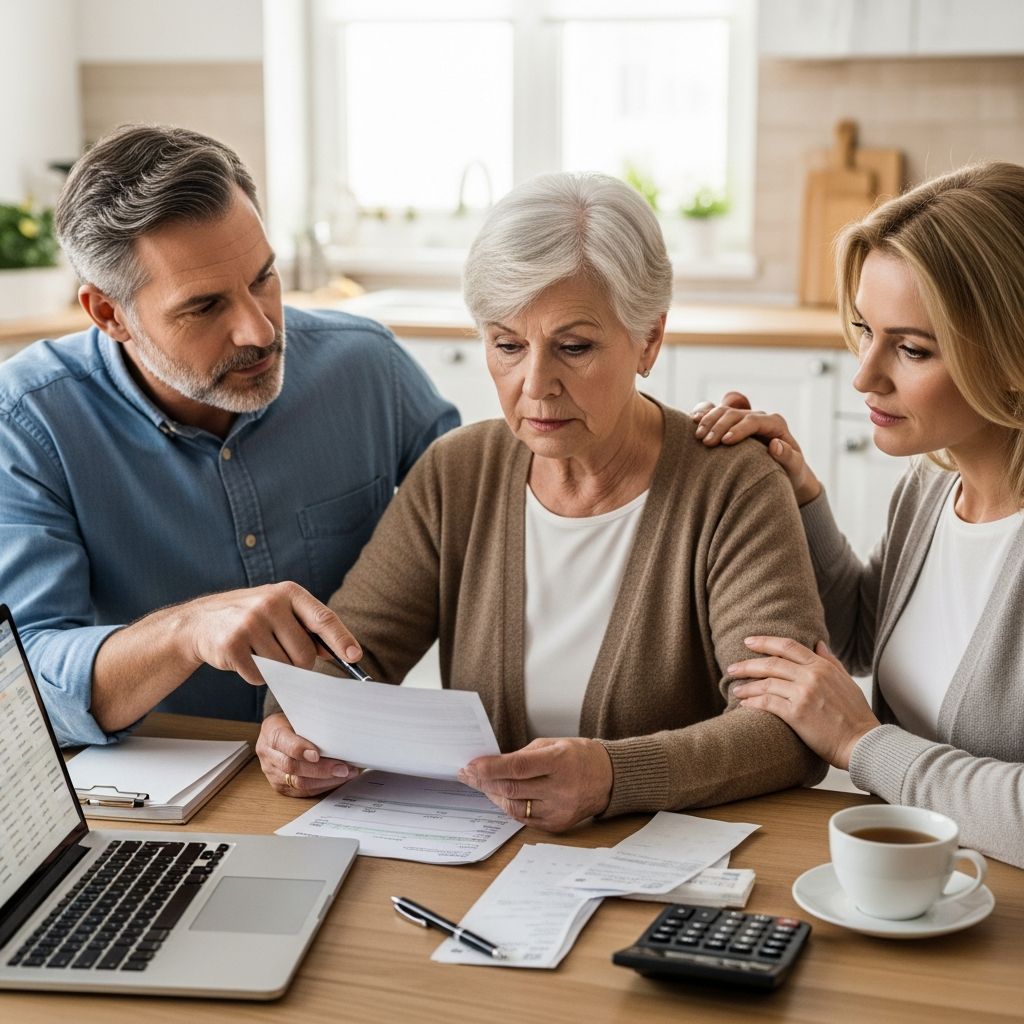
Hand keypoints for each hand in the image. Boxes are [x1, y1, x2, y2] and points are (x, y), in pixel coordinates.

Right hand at [180, 581, 362, 684]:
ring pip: (283, 668)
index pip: (323, 618)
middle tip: (282, 654)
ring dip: (275, 669)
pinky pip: (260, 676)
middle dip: (299, 663)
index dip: (341, 639)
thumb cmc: (250, 617)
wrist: (200, 621)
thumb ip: (309, 626)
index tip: (355, 656)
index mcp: (288, 592)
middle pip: (305, 653)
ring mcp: (250, 623)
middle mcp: (270, 603)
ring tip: (258, 651)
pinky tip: (244, 659)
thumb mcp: (280, 610)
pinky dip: (256, 675)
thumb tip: (341, 651)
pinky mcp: (232, 645)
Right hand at [256, 712, 357, 796]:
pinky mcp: (280, 785)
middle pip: (292, 767)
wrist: (279, 731)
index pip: (283, 742)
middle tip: (343, 768)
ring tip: (346, 774)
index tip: (317, 754)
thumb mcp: (300, 715)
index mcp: (271, 731)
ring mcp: (272, 772)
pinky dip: (322, 786)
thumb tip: (339, 732)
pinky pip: (301, 791)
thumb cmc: (295, 721)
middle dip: (321, 769)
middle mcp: (268, 753)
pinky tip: (336, 780)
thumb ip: (312, 724)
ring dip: (325, 780)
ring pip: (298, 783)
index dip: (299, 749)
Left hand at [458, 737, 612, 832]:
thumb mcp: (552, 745)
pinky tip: (500, 796)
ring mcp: (559, 810)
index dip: (490, 768)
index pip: (517, 768)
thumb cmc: (578, 756)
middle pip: (512, 789)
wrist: (608, 778)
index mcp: (559, 763)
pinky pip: (525, 818)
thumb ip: (522, 756)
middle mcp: (560, 789)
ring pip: (514, 807)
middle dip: (485, 781)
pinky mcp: (557, 825)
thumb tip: (491, 765)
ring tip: (481, 784)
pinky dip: (509, 806)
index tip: (471, 765)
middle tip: (468, 774)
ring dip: (493, 795)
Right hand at [690, 392, 820, 505]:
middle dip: (719, 426)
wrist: (784, 473)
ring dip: (708, 420)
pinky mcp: (731, 424)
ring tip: (698, 436)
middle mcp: (758, 417)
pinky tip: (692, 420)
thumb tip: (775, 444)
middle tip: (707, 443)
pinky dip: (703, 414)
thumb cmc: (791, 473)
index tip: (725, 442)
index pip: (754, 420)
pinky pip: (715, 413)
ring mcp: (743, 418)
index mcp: (774, 423)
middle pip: (735, 413)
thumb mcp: (795, 468)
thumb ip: (789, 457)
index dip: (739, 429)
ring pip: (723, 410)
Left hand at [727, 637, 879, 769]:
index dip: (765, 642)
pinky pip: (767, 703)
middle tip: (732, 668)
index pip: (788, 646)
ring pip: (766, 683)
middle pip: (771, 663)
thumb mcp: (846, 681)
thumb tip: (818, 643)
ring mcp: (804, 694)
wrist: (863, 743)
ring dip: (747, 686)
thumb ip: (830, 661)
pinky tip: (744, 705)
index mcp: (822, 667)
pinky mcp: (797, 713)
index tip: (748, 642)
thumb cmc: (856, 715)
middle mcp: (811, 676)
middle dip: (748, 665)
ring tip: (735, 690)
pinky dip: (753, 702)